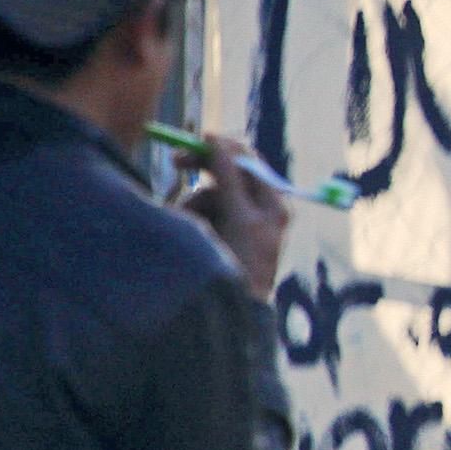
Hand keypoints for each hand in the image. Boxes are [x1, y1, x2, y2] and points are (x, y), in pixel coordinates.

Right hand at [176, 134, 290, 300]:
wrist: (233, 311)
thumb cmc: (245, 263)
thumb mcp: (241, 217)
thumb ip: (231, 179)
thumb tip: (220, 143)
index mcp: (274, 205)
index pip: (250, 162)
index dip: (225, 148)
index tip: (201, 139)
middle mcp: (258, 211)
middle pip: (228, 174)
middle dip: (202, 169)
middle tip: (176, 161)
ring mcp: (235, 223)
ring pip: (206, 194)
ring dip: (193, 202)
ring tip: (188, 221)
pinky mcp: (215, 234)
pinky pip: (198, 213)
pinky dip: (189, 217)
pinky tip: (189, 232)